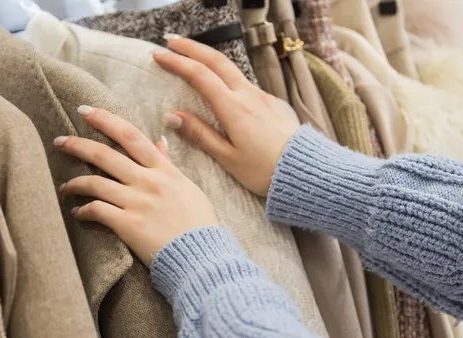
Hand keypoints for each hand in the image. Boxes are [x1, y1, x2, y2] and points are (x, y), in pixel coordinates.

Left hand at [54, 106, 219, 265]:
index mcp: (163, 170)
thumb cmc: (198, 223)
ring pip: (95, 183)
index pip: (131, 136)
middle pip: (105, 155)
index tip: (86, 111)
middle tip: (59, 141)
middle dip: (78, 145)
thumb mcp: (188, 187)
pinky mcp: (128, 225)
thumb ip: (169, 165)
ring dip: (74, 183)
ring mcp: (137, 202)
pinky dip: (83, 210)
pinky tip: (78, 213)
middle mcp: (148, 182)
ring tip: (64, 187)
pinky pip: (97, 210)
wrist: (202, 257)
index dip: (106, 120)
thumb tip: (160, 141)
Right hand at [152, 35, 300, 196]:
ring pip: (232, 68)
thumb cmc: (264, 170)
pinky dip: (225, 73)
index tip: (158, 55)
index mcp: (234, 108)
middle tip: (171, 41)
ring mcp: (262, 96)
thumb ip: (200, 134)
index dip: (177, 62)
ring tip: (191, 56)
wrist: (303, 170)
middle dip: (192, 47)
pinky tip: (219, 81)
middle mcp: (248, 95)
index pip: (199, 75)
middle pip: (217, 60)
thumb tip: (174, 116)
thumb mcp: (228, 157)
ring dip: (209, 58)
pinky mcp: (271, 102)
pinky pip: (244, 81)